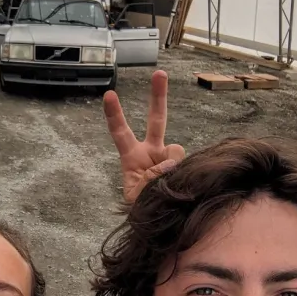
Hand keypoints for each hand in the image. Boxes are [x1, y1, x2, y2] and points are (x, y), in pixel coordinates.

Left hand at [103, 70, 185, 203]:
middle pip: (157, 119)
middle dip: (158, 95)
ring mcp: (169, 158)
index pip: (120, 133)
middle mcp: (152, 152)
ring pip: (176, 150)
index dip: (115, 115)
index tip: (109, 94)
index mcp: (132, 158)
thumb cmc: (143, 209)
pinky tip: (180, 187)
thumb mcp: (136, 198)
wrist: (164, 222)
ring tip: (165, 185)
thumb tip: (170, 161)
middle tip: (159, 72)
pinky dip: (184, 174)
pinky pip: (187, 164)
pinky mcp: (186, 166)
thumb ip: (148, 180)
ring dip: (170, 166)